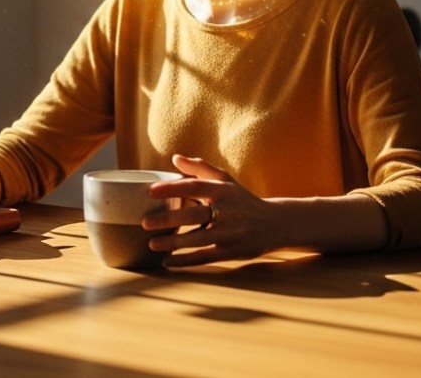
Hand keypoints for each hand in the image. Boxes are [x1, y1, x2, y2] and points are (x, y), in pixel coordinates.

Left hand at [142, 154, 280, 266]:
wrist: (275, 223)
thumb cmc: (242, 200)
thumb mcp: (226, 181)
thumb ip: (201, 168)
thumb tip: (175, 158)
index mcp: (223, 191)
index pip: (195, 187)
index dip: (173, 188)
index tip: (150, 191)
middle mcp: (228, 211)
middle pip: (195, 215)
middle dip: (169, 219)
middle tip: (145, 222)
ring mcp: (231, 233)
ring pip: (199, 239)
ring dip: (174, 242)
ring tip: (152, 244)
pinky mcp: (232, 252)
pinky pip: (206, 257)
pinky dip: (186, 261)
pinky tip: (168, 262)